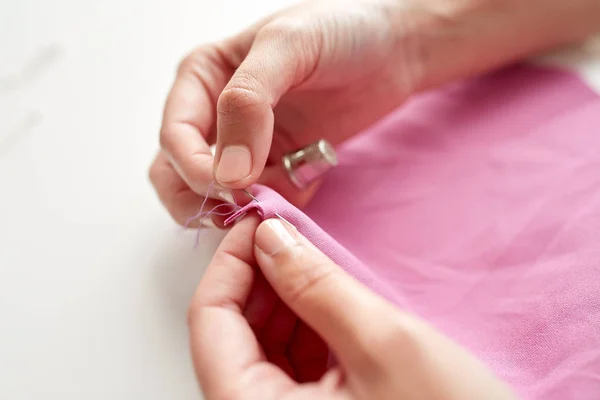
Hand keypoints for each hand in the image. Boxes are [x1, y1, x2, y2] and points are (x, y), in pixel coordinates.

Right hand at [150, 0, 422, 223]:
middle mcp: (217, 113)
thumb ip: (248, 102)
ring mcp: (248, 142)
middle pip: (179, 174)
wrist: (395, 48)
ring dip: (244, 206)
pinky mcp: (279, 161)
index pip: (176, 137)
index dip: (194, 168)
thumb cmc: (342, 30)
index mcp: (203, 77)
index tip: (232, 186)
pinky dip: (281, 201)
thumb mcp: (288, 46)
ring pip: (217, 194)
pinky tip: (309, 178)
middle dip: (205, 199)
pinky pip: (264, 198)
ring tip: (284, 191)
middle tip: (245, 207)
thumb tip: (226, 172)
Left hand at [189, 215, 516, 398]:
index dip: (229, 263)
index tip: (255, 223)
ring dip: (280, 300)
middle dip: (257, 278)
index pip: (208, 322)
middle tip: (287, 235)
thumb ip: (317, 286)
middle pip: (228, 334)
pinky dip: (302, 326)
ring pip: (258, 347)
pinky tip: (326, 301)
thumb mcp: (382, 345)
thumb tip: (270, 237)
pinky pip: (287, 364)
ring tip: (309, 263)